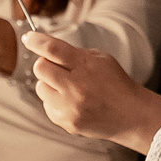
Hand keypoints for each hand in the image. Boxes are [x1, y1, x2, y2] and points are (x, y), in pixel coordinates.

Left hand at [27, 31, 160, 152]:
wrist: (132, 115)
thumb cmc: (115, 83)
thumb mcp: (101, 59)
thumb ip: (74, 53)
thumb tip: (45, 47)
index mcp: (86, 66)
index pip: (53, 49)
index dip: (36, 41)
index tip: (28, 37)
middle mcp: (76, 88)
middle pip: (40, 68)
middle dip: (46, 64)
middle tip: (58, 67)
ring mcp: (70, 108)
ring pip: (40, 88)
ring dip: (50, 84)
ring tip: (68, 87)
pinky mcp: (67, 123)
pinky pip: (47, 105)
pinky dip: (55, 101)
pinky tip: (72, 102)